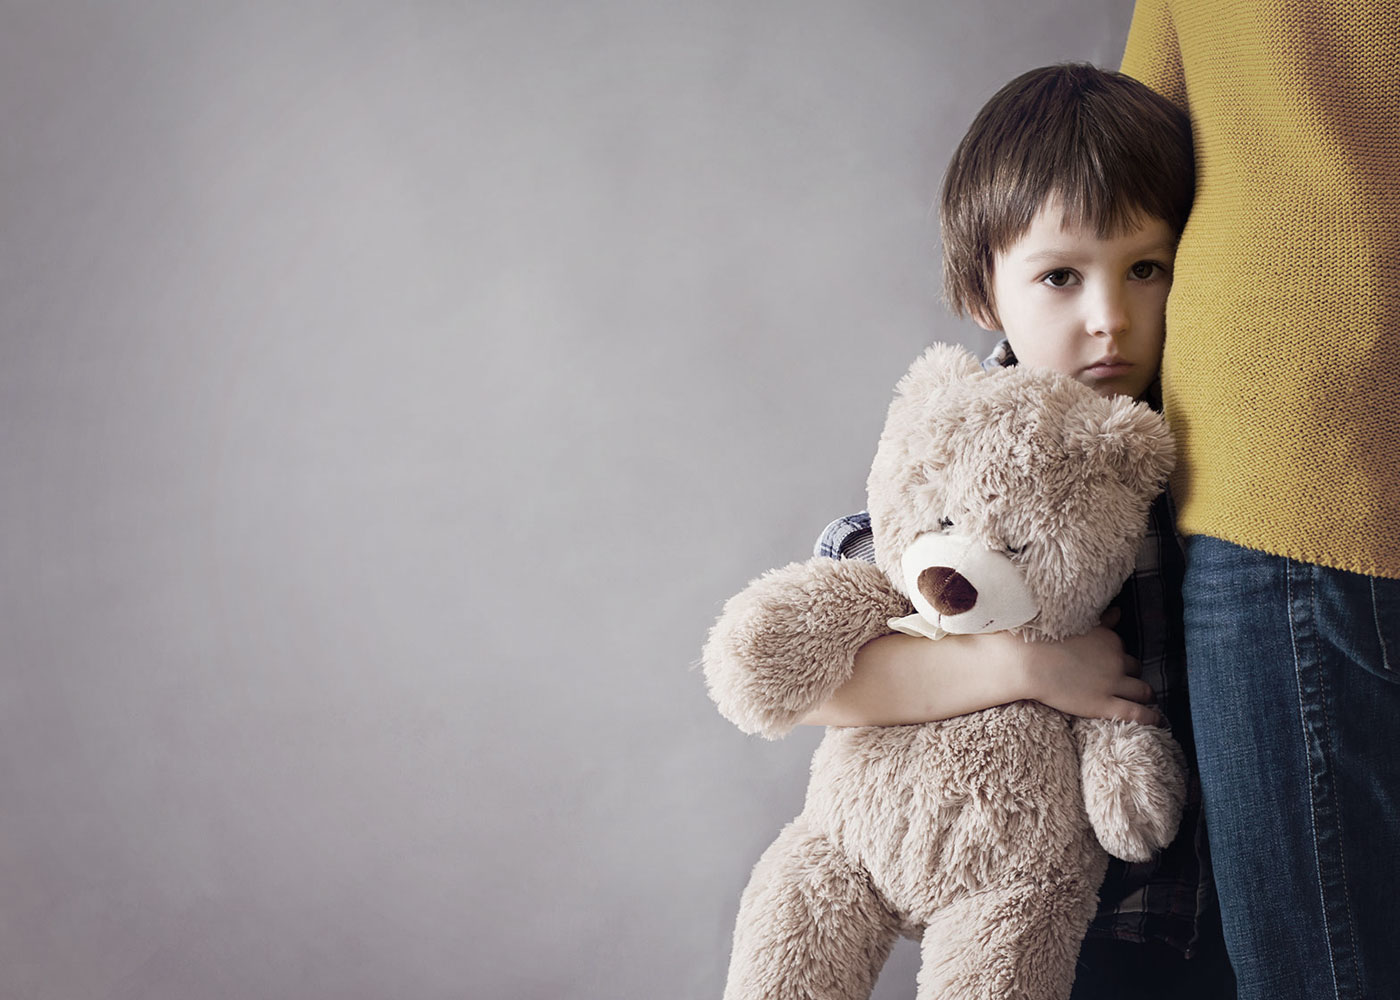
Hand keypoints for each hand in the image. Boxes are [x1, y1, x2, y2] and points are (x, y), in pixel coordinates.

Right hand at [1013, 610, 1160, 725]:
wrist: (1026, 662)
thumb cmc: (1043, 639)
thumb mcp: (1077, 624)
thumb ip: (1101, 619)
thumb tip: (1118, 612)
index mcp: (1108, 639)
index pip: (1122, 649)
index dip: (1119, 657)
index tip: (1115, 663)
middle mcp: (1115, 660)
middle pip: (1134, 668)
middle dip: (1133, 675)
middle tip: (1129, 682)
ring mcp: (1111, 683)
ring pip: (1141, 690)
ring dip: (1147, 695)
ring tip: (1149, 701)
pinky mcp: (1103, 704)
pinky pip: (1136, 713)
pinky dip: (1150, 717)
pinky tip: (1157, 721)